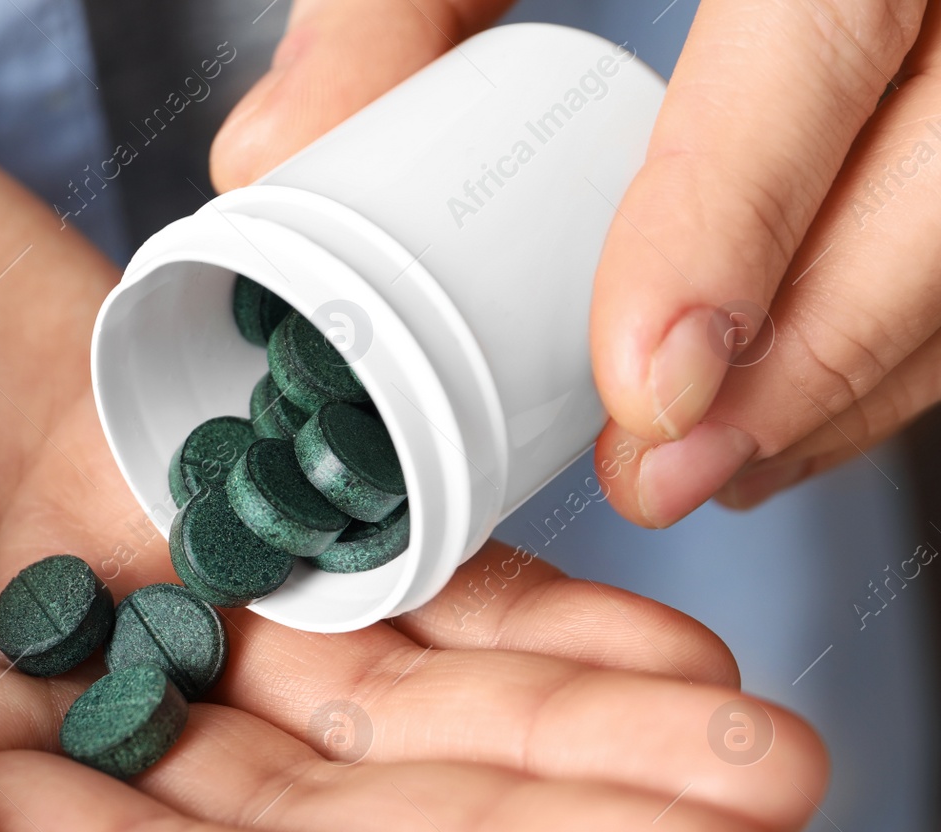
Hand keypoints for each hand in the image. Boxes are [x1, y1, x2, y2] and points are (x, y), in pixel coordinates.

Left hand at [212, 0, 940, 525]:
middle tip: (660, 472)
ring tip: (704, 470)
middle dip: (807, 366)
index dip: (733, 224)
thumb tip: (270, 159)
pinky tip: (787, 411)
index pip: (818, 41)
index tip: (645, 384)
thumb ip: (384, 3)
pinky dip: (892, 351)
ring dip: (850, 386)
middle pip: (936, 189)